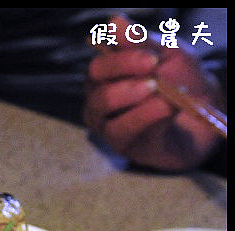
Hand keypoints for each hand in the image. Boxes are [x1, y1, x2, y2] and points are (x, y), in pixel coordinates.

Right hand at [83, 15, 223, 171]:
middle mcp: (99, 99)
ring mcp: (106, 124)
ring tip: (158, 91)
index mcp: (107, 75)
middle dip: (123, 77)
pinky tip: (166, 107)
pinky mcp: (121, 144)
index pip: (100, 66)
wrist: (201, 117)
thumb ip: (141, 42)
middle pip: (95, 85)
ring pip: (102, 108)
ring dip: (131, 96)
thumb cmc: (179, 83)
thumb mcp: (167, 55)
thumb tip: (114, 21)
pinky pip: (123, 130)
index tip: (151, 58)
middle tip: (153, 76)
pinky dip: (146, 116)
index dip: (121, 60)